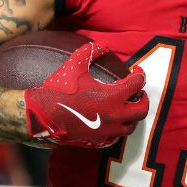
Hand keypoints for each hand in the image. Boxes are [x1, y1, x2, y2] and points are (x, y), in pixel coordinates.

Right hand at [23, 42, 147, 147]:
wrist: (42, 115)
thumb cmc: (59, 89)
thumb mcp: (74, 65)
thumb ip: (91, 52)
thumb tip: (103, 45)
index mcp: (113, 97)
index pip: (137, 85)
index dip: (140, 75)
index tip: (137, 72)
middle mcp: (115, 116)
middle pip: (141, 110)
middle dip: (144, 100)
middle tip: (139, 93)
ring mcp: (107, 131)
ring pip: (130, 127)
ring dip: (132, 116)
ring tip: (127, 108)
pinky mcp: (98, 141)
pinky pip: (115, 138)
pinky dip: (118, 129)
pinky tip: (112, 122)